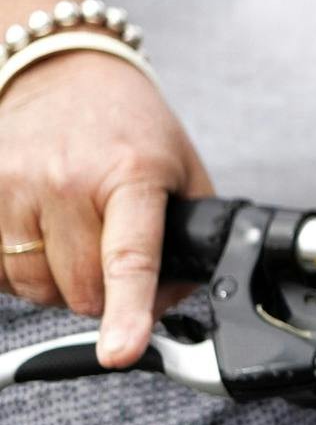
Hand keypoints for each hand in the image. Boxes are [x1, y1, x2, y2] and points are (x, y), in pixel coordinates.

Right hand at [0, 51, 211, 365]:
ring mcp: (12, 185)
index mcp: (130, 174)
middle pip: (80, 290)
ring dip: (57, 280)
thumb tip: (166, 305)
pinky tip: (40, 233)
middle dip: (101, 293)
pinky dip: (20, 267)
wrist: (66, 73)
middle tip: (112, 255)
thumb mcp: (182, 172)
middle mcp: (65, 180)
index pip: (129, 258)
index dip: (128, 311)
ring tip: (74, 234)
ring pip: (35, 287)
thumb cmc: (130, 127)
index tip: (121, 351)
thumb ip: (188, 241)